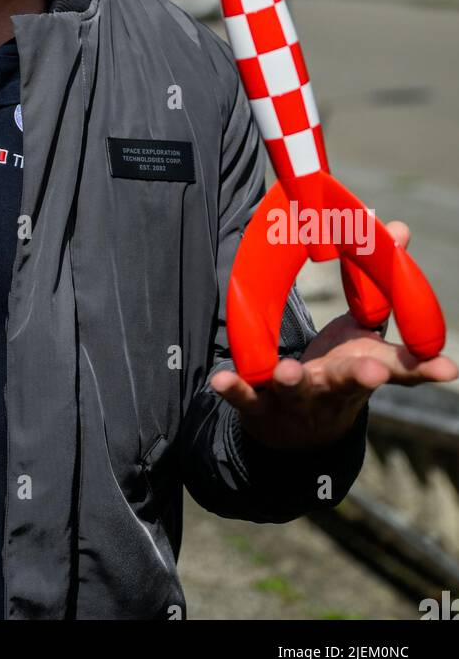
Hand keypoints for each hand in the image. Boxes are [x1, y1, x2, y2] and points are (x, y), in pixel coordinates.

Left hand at [209, 221, 458, 450]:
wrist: (299, 431)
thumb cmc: (340, 369)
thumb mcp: (365, 332)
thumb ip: (382, 284)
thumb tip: (398, 227)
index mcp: (364, 368)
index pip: (401, 368)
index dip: (424, 367)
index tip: (447, 367)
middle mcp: (334, 387)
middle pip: (350, 382)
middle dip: (361, 376)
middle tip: (373, 372)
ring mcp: (297, 399)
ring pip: (297, 390)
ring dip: (293, 380)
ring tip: (287, 372)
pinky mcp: (260, 405)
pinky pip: (246, 397)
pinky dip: (235, 388)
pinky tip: (221, 379)